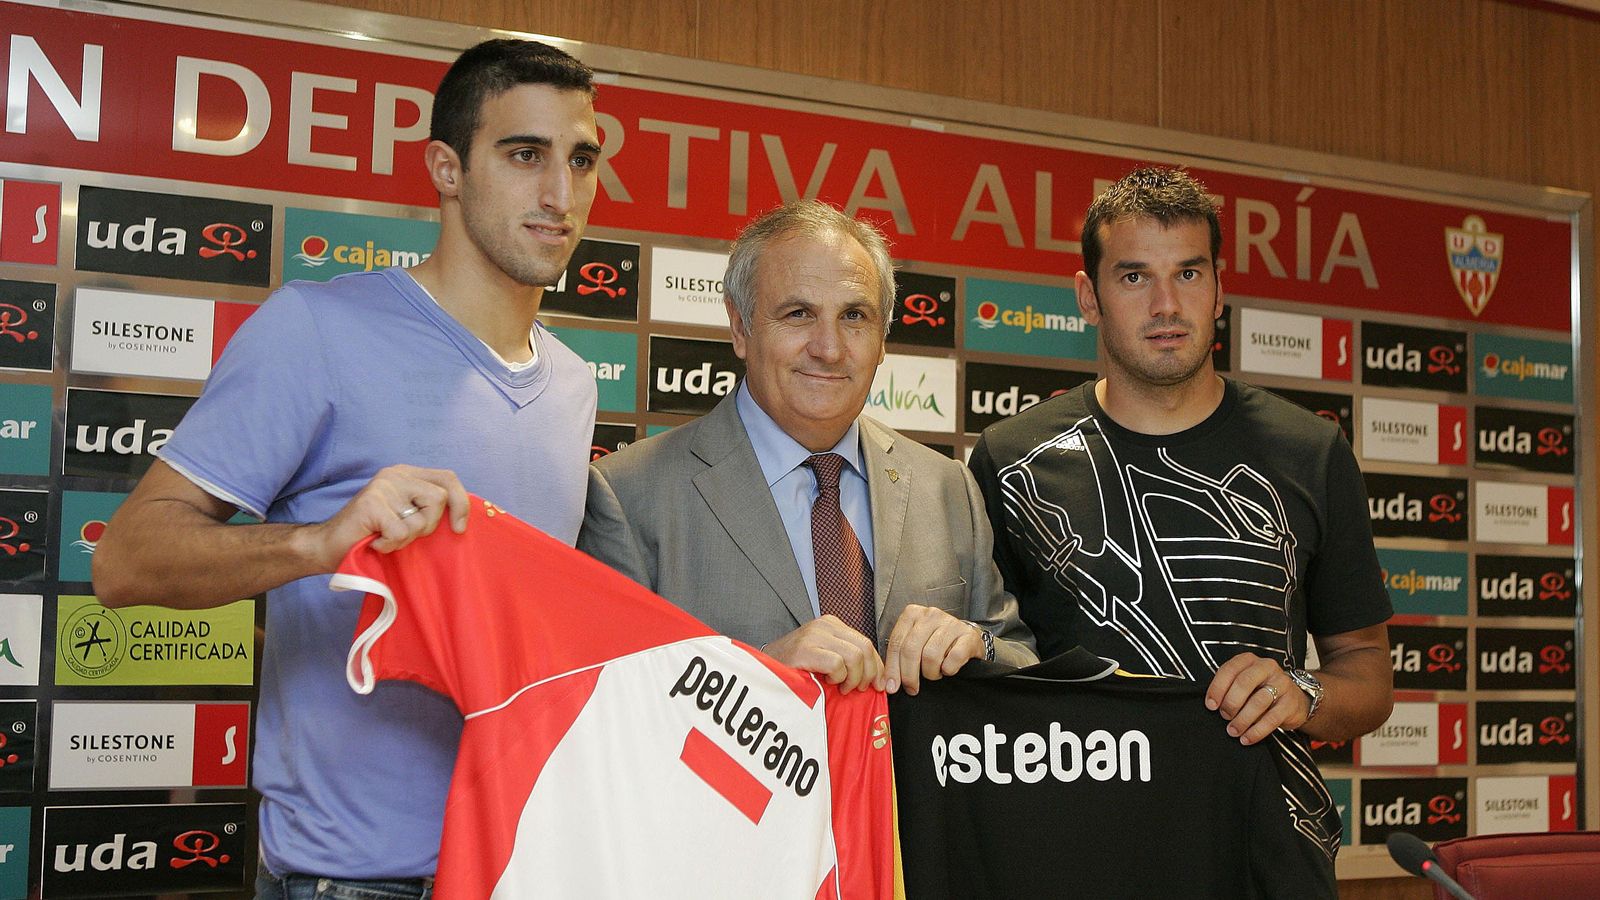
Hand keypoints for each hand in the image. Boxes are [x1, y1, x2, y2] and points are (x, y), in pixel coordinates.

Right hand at [305, 465, 469, 569]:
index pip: (449, 478)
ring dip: (407, 538)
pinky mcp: (372, 503)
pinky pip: (401, 532)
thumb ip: (429, 508)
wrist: (329, 546)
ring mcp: (383, 486)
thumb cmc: (373, 535)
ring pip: (421, 518)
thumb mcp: (407, 517)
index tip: (459, 529)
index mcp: (408, 474)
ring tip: (387, 537)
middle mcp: (396, 474)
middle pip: (440, 498)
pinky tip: (376, 542)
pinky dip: (390, 545)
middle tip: (406, 535)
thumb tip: (464, 518)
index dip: (461, 503)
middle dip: (429, 526)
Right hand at [761, 616, 883, 692]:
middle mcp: (825, 625)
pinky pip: (837, 664)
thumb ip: (847, 660)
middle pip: (865, 647)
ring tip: (842, 687)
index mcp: (832, 625)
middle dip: (869, 673)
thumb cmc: (796, 668)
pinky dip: (838, 677)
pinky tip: (827, 682)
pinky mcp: (805, 649)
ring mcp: (814, 635)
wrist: (764, 669)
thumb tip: (876, 677)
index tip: (877, 685)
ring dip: (854, 678)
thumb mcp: (825, 658)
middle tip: (860, 689)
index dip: (877, 666)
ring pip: (855, 655)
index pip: (867, 642)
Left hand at [883, 604, 985, 695]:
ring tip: (934, 672)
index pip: (896, 643)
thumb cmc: (936, 642)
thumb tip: (889, 685)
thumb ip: (899, 659)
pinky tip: (948, 669)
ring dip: (931, 673)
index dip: (892, 669)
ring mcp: (950, 623)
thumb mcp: (914, 644)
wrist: (966, 639)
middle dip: (909, 675)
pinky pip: (953, 659)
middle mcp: (930, 614)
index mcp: (912, 614)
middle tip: (912, 688)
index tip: (892, 687)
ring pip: (931, 656)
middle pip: (911, 650)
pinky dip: (949, 670)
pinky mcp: (968, 635)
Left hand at [1205, 653, 1309, 744]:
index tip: (1211, 705)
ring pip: (1257, 702)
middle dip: (1230, 703)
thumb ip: (1229, 687)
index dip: (1217, 688)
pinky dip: (1256, 731)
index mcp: (1249, 660)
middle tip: (1224, 716)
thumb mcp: (1245, 683)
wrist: (1295, 700)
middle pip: (1244, 683)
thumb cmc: (1262, 690)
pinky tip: (1247, 738)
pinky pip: (1271, 719)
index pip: (1229, 670)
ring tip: (1233, 730)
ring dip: (1242, 719)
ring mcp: (1281, 684)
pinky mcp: (1290, 703)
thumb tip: (1212, 703)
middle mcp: (1266, 668)